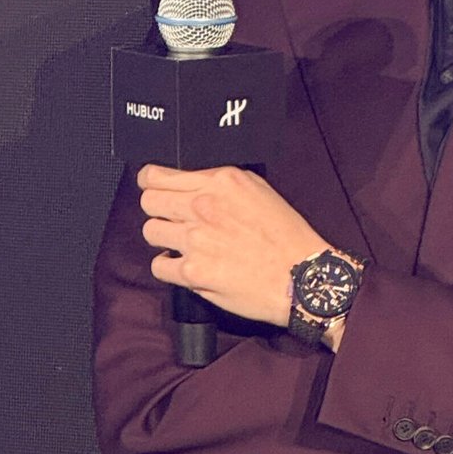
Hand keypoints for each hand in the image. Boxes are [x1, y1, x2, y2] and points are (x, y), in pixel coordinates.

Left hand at [137, 164, 325, 329]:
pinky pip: (159, 265)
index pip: (158, 175)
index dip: (151, 182)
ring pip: (150, 231)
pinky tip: (186, 266)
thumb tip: (196, 183)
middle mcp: (204, 206)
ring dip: (164, 238)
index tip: (152, 188)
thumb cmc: (288, 237)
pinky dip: (169, 267)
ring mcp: (195, 239)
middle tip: (171, 219)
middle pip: (149, 201)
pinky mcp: (193, 271)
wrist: (303, 278)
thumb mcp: (260, 190)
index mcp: (220, 182)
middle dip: (158, 210)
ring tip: (183, 245)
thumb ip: (223, 183)